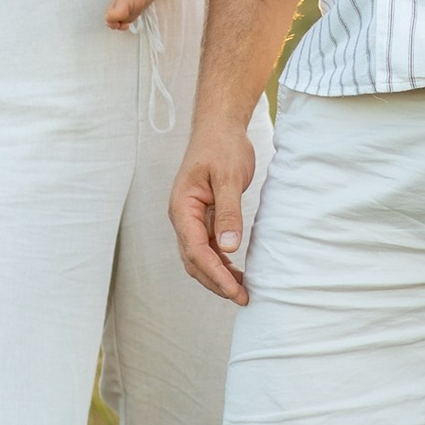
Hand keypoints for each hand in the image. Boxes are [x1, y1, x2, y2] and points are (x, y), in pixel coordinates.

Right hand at [171, 121, 258, 303]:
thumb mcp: (228, 178)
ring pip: (199, 257)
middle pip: (193, 260)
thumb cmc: (221, 146)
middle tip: (241, 297)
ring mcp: (191, 218)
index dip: (214, 273)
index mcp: (183, 207)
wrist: (220, 127)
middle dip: (215, 281)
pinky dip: (221, 261)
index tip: (234, 289)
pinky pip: (208, 246)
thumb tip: (229, 248)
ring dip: (218, 275)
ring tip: (242, 290)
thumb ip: (228, 212)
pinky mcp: (203, 217)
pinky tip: (237, 270)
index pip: (194, 249)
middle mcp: (183, 216)